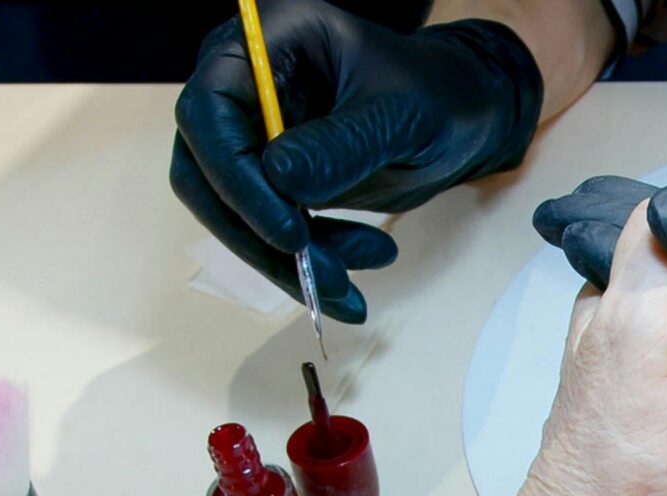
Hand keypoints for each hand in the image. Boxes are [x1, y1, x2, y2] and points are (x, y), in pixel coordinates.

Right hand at [171, 0, 542, 321]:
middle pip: (206, 170)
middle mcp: (244, 82)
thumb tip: (279, 179)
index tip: (290, 231)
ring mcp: (252, 133)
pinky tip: (354, 274)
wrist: (460, 117)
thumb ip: (343, 144)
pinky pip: (263, 232)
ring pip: (231, 213)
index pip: (209, 108)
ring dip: (284, 260)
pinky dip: (302, 264)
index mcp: (266, 41)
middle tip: (324, 275)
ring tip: (351, 284)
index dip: (236, 175)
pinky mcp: (268, 179)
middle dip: (260, 234)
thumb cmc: (435, 95)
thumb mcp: (401, 114)